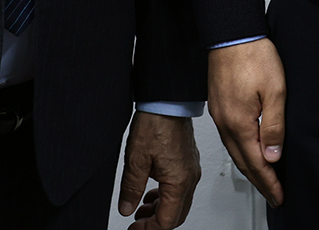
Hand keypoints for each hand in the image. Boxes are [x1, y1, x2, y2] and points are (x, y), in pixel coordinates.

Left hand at [117, 111, 201, 227]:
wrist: (167, 101)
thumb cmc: (156, 124)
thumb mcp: (136, 159)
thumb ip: (131, 188)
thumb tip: (127, 208)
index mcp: (178, 182)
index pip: (166, 220)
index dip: (148, 229)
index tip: (134, 229)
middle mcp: (189, 178)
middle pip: (176, 215)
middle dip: (156, 223)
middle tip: (137, 223)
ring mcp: (191, 170)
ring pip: (180, 203)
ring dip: (161, 210)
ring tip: (141, 208)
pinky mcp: (189, 162)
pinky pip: (181, 188)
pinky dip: (166, 196)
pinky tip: (152, 191)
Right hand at [206, 38, 285, 205]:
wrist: (232, 34)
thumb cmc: (253, 56)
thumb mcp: (275, 92)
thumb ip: (274, 127)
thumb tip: (273, 156)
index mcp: (239, 123)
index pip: (256, 163)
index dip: (269, 183)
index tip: (279, 196)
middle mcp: (225, 123)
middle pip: (243, 162)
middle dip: (259, 182)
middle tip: (273, 195)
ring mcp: (220, 115)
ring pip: (234, 151)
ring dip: (249, 168)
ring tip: (264, 179)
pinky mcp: (218, 106)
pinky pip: (229, 138)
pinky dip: (240, 151)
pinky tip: (248, 151)